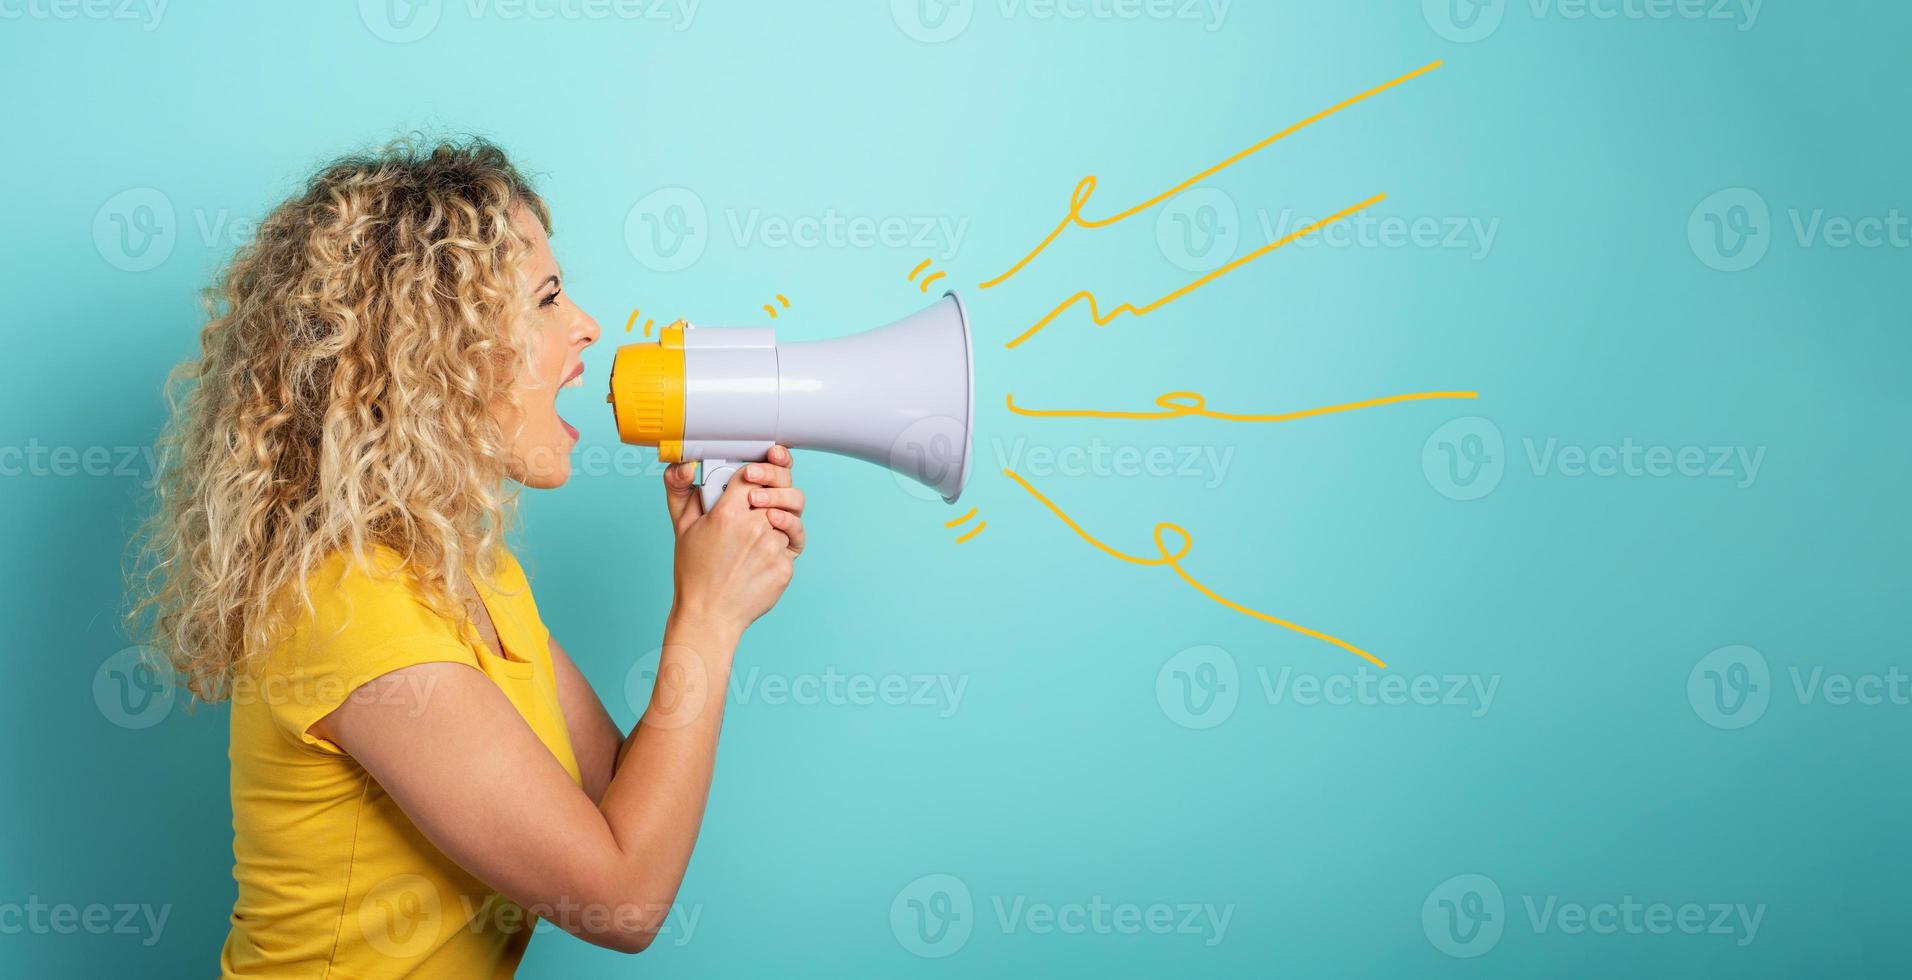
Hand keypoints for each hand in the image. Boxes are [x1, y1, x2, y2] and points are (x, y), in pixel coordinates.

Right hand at [663, 446, 805, 633]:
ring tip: (766, 522)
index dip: (755, 470)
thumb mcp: (682, 528)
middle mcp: (754, 528)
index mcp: (728, 514)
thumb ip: (680, 490)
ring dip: (781, 516)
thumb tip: (684, 466)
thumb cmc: (694, 573)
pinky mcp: (786, 566)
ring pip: (791, 516)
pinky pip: (792, 544)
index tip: (752, 475)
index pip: (751, 474)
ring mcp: (773, 548)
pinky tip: (763, 551)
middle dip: (777, 485)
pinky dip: (782, 543)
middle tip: (766, 494)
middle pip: (782, 489)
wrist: (709, 615)